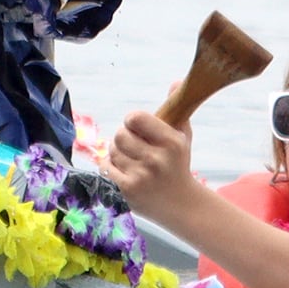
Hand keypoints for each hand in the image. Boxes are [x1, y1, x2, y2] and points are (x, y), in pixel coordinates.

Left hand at [106, 108, 202, 228]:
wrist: (180, 205)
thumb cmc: (178, 166)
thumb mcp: (183, 138)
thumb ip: (177, 111)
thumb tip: (175, 82)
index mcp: (171, 142)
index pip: (135, 118)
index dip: (132, 120)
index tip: (136, 127)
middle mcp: (155, 159)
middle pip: (120, 135)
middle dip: (124, 137)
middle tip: (133, 145)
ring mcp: (140, 176)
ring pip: (112, 151)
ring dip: (117, 153)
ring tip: (131, 160)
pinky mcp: (126, 190)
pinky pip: (105, 168)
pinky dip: (110, 167)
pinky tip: (123, 171)